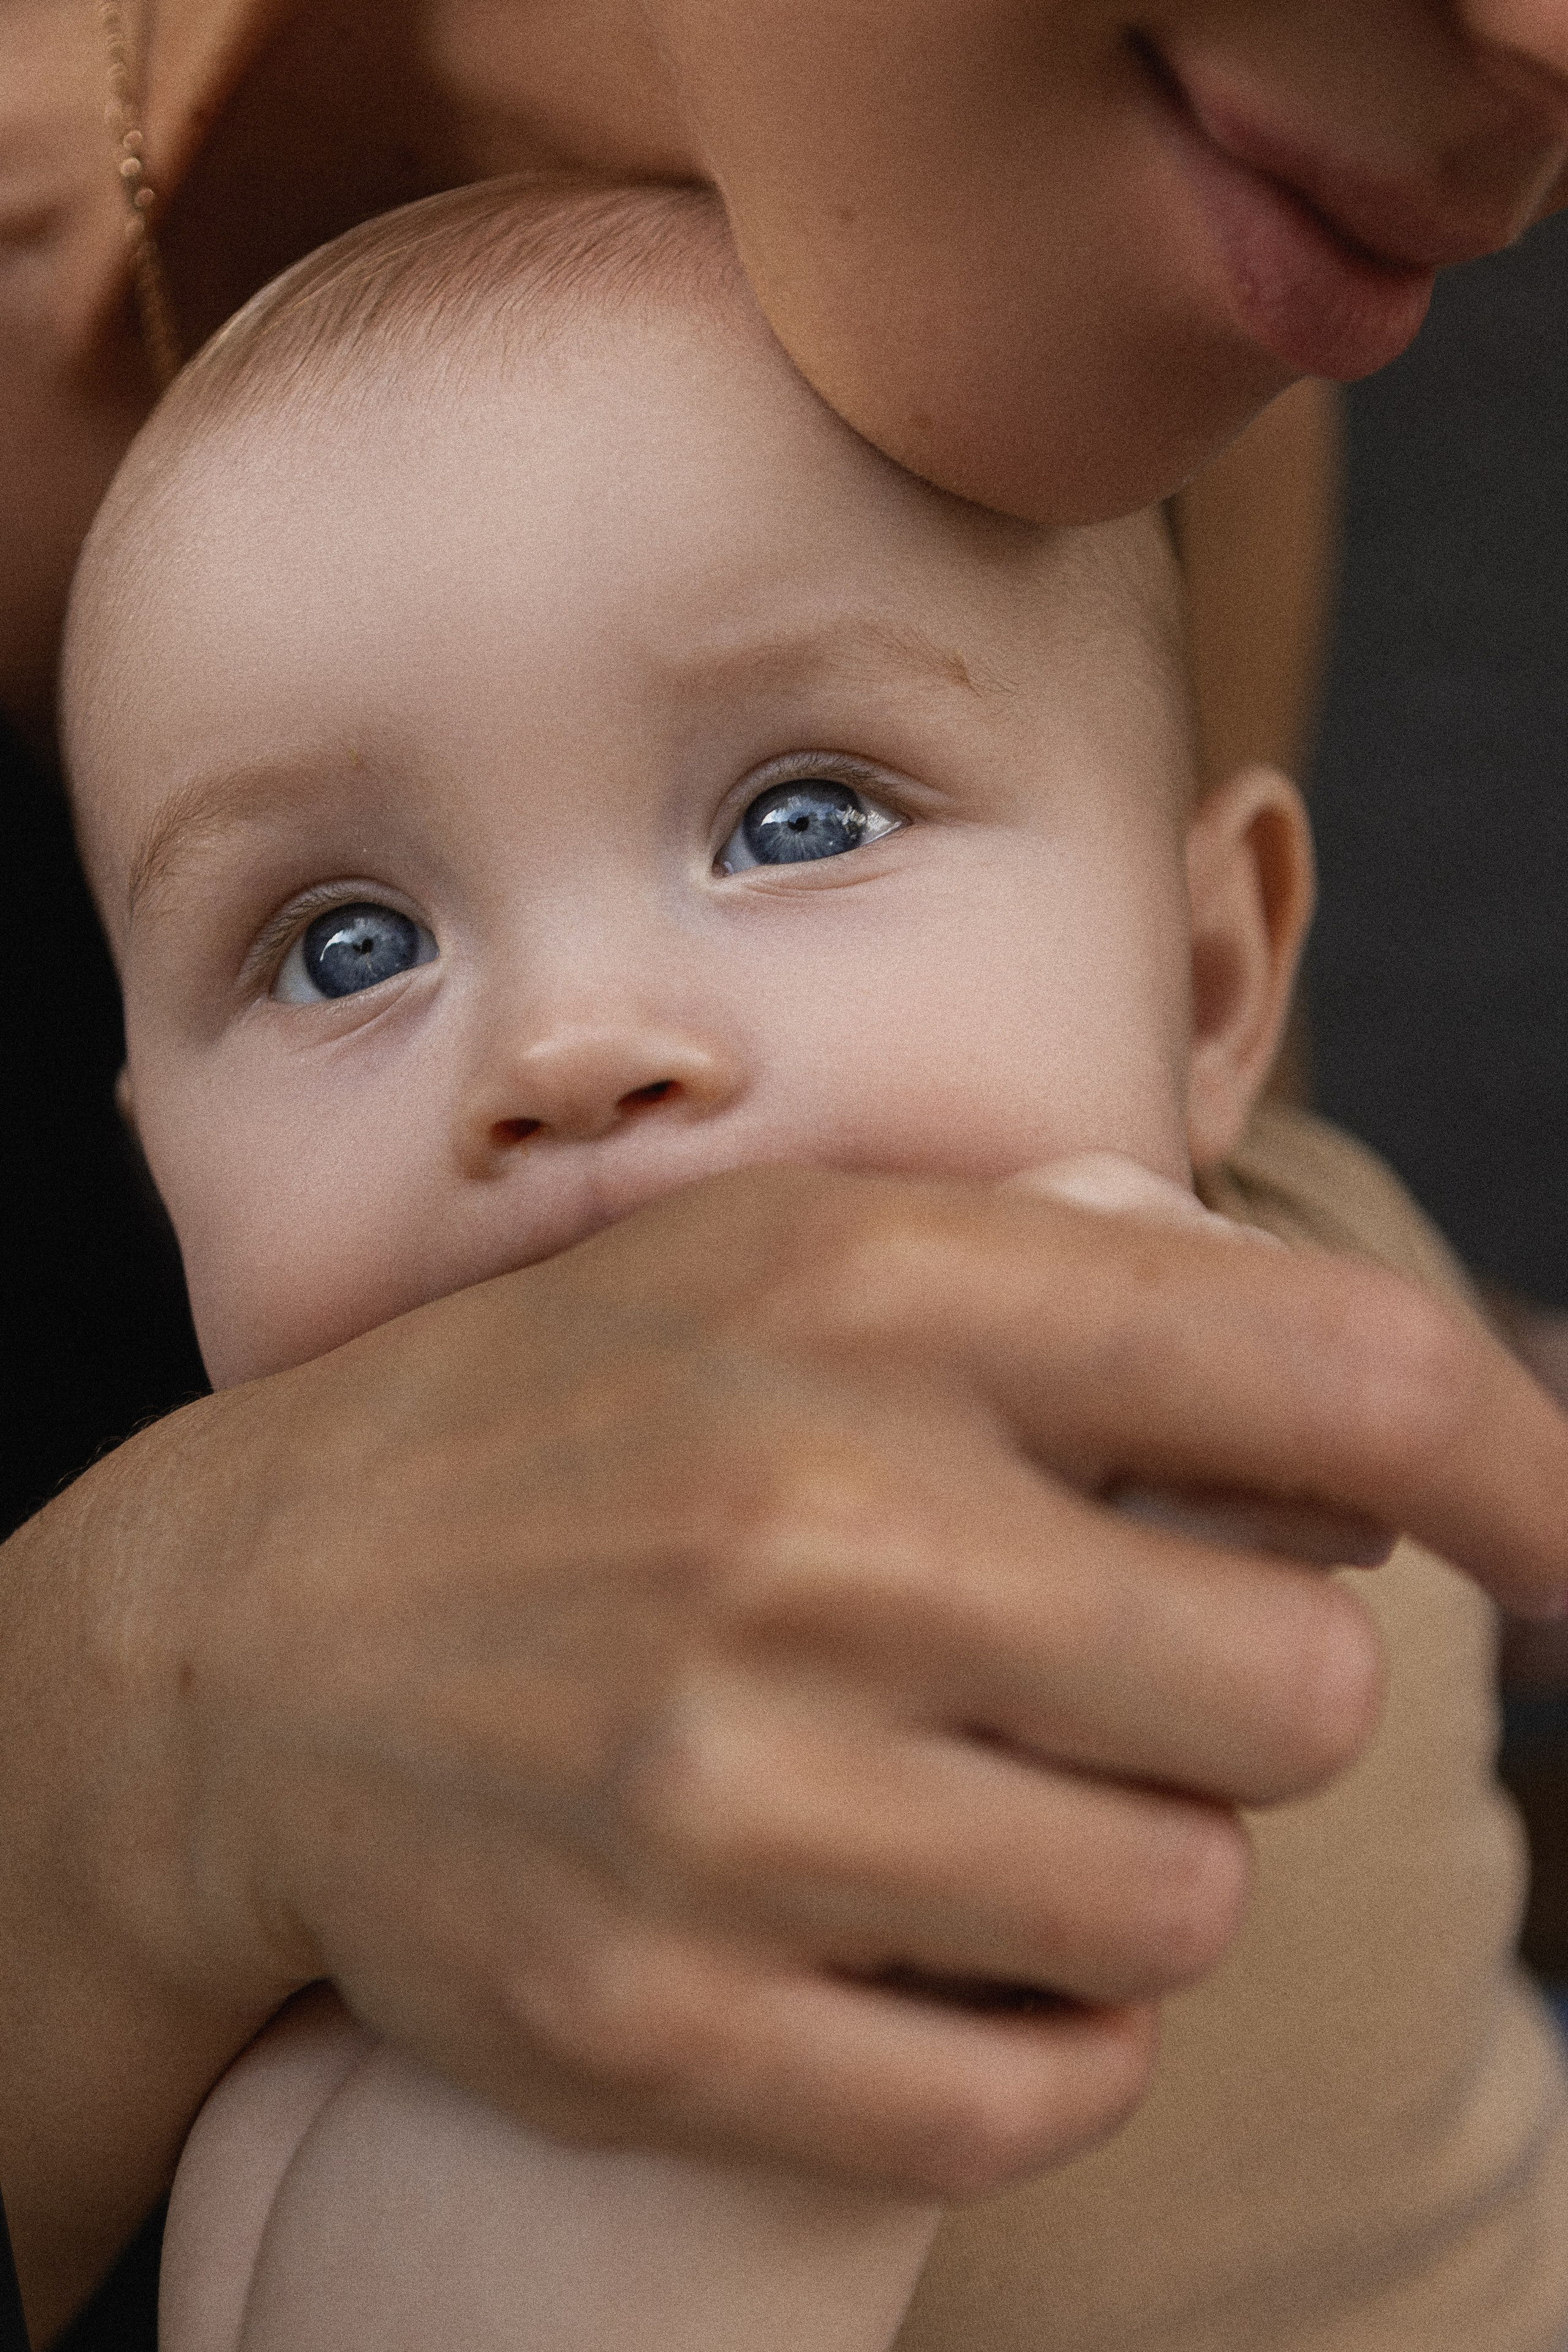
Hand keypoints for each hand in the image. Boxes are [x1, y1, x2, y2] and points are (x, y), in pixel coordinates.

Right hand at [6, 1164, 1567, 2331]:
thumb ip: (1088, 1309)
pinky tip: (931, 1941)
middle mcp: (811, 1523)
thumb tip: (1371, 1448)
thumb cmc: (577, 1424)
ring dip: (1137, 1870)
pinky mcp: (660, 2014)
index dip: (1528, 1473)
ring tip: (982, 1793)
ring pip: (1183, 1907)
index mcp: (873, 1289)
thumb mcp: (802, 1266)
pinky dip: (1036, 2038)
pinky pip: (1038, 2096)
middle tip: (1103, 1662)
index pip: (1333, 1370)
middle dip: (1242, 1692)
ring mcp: (728, 1788)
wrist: (251, 1634)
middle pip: (1292, 1691)